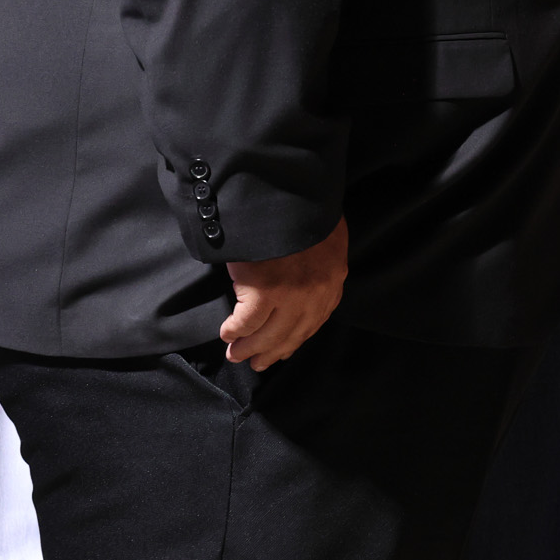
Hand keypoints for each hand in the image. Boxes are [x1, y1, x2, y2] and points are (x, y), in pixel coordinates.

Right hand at [221, 216, 347, 369]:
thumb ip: (319, 262)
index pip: (315, 320)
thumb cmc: (305, 212)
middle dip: (272, 350)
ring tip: (235, 354)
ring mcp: (291, 295)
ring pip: (268, 333)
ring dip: (250, 347)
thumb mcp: (326, 238)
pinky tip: (227, 333)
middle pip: (292, 333)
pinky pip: (246, 322)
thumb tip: (305, 278)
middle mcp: (316, 293)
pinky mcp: (264, 292)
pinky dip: (235, 330)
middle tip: (256, 363)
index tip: (283, 350)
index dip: (296, 339)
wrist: (288, 196)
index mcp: (333, 279)